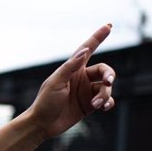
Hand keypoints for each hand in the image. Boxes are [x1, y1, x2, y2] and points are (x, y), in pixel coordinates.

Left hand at [28, 24, 115, 139]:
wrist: (42, 125)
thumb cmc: (45, 102)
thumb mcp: (56, 83)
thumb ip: (70, 67)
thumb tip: (84, 50)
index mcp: (72, 69)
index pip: (88, 49)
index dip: (98, 37)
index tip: (109, 25)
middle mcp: (81, 78)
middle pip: (104, 70)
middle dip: (109, 75)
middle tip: (108, 82)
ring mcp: (86, 92)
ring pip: (106, 87)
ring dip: (104, 94)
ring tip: (95, 104)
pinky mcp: (89, 105)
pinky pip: (106, 100)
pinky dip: (108, 102)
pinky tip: (103, 107)